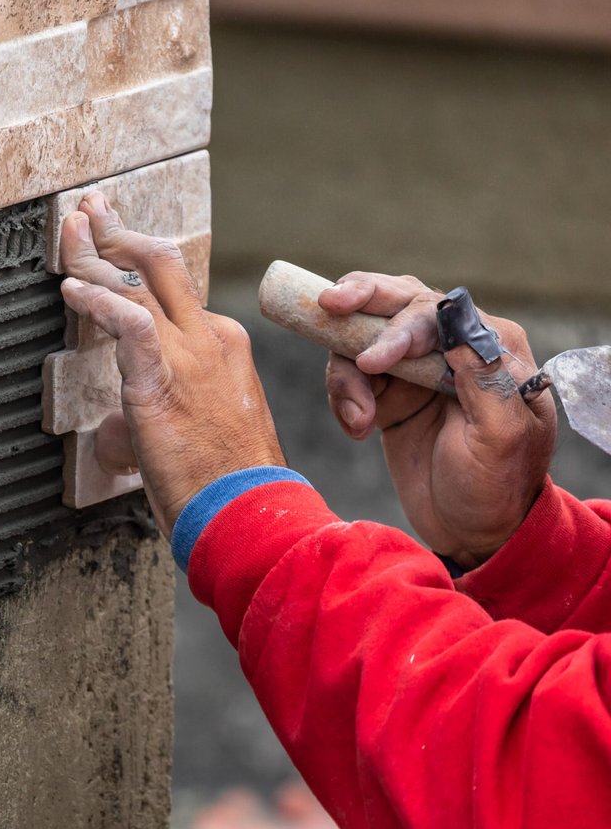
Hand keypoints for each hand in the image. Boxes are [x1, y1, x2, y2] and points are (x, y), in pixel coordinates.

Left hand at [57, 193, 285, 535]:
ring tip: (69, 230)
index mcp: (221, 345)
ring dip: (95, 252)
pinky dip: (96, 301)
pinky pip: (128, 324)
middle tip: (89, 208)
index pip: (171, 289)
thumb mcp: (195, 434)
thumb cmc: (224, 488)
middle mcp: (208, 338)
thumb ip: (155, 417)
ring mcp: (189, 356)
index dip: (132, 264)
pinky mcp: (162, 380)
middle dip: (118, 231)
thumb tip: (115, 433)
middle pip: (159, 264)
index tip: (108, 244)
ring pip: (138, 283)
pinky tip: (70, 288)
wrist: (251, 515)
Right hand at [318, 272, 554, 567]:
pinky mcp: (388, 392)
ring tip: (357, 421)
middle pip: (397, 301)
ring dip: (347, 374)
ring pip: (362, 337)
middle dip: (361, 299)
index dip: (398, 327)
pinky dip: (343, 397)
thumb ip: (485, 380)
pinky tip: (356, 429)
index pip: (437, 313)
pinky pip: (348, 373)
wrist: (470, 530)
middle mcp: (452, 347)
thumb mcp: (501, 439)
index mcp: (491, 348)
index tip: (371, 362)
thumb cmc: (495, 486)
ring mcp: (416, 369)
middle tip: (328, 304)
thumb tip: (458, 327)